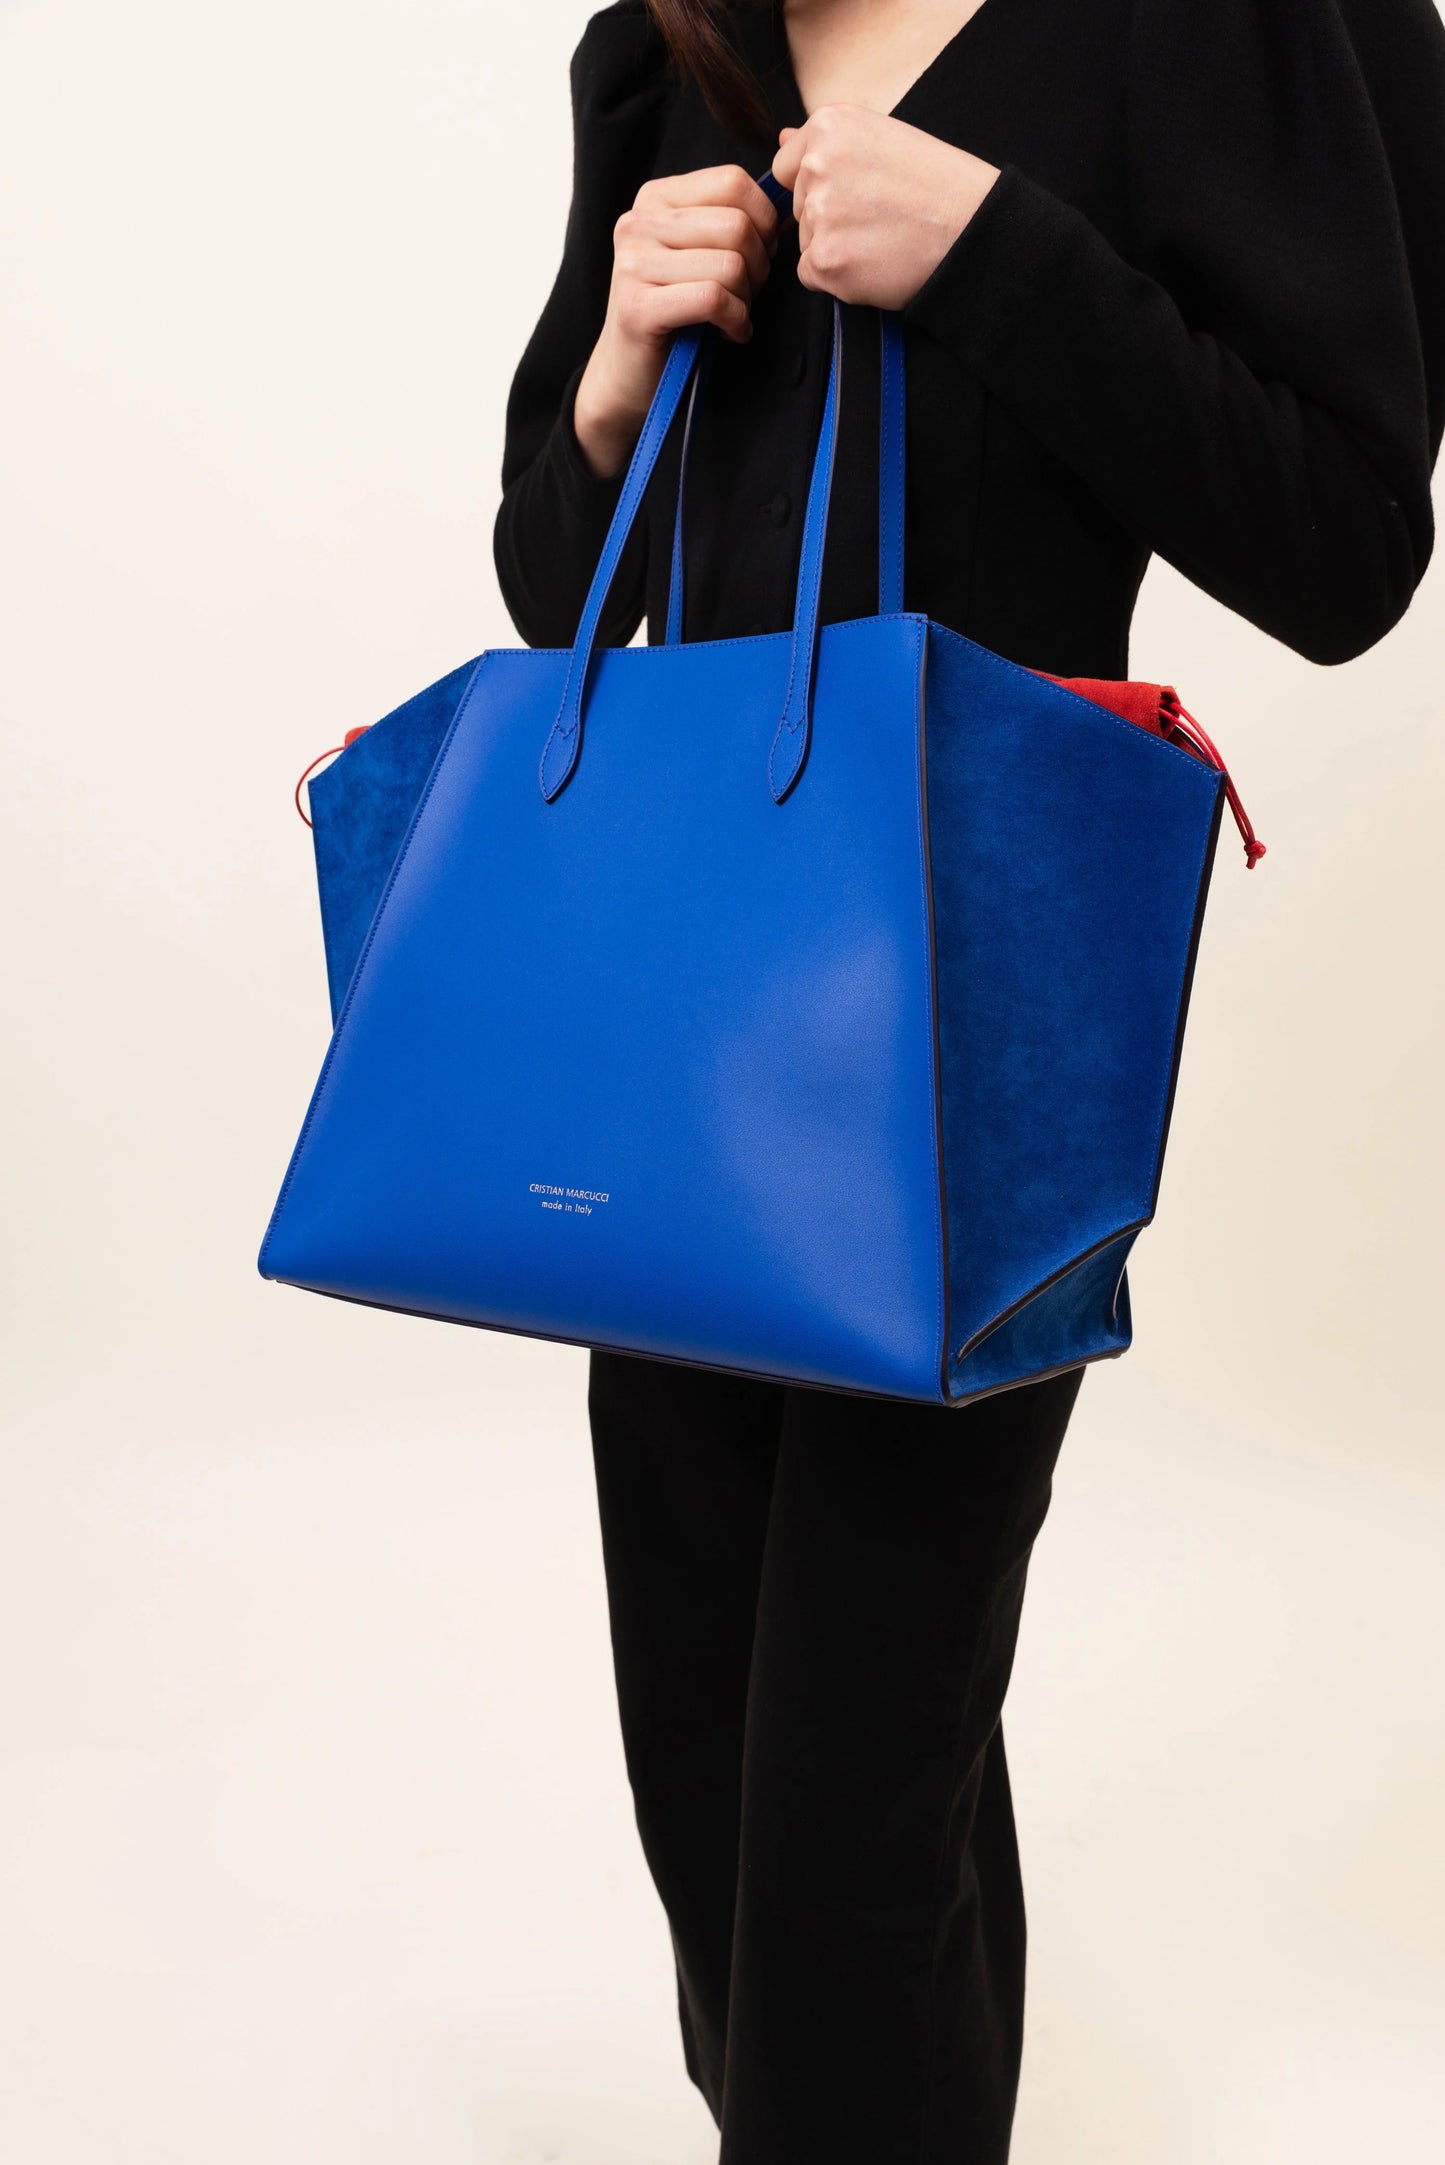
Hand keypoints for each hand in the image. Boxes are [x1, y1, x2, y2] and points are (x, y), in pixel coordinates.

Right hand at [574, 166, 779, 477]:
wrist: (629, 374)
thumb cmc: (677, 313)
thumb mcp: (700, 253)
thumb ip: (731, 221)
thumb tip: (789, 207)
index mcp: (655, 199)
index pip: (732, 181)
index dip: (763, 221)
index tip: (759, 256)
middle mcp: (638, 223)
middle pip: (737, 225)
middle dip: (759, 266)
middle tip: (747, 294)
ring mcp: (632, 265)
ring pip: (730, 264)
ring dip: (746, 299)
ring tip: (734, 316)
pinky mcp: (637, 308)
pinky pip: (713, 299)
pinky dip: (735, 321)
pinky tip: (730, 333)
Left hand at [772, 106, 998, 309]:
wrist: (971, 229)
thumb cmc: (937, 184)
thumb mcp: (883, 139)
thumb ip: (827, 145)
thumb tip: (781, 139)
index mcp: (829, 125)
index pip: (787, 167)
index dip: (820, 186)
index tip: (857, 192)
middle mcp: (816, 164)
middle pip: (798, 208)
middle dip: (828, 218)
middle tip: (880, 216)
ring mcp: (819, 215)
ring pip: (806, 242)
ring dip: (835, 248)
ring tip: (883, 237)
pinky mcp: (825, 260)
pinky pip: (812, 275)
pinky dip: (839, 278)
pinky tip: (875, 262)